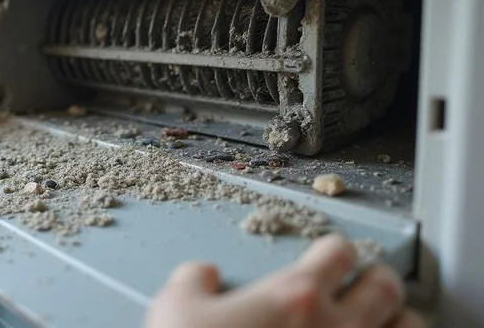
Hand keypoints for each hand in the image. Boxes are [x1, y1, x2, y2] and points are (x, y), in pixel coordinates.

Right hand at [145, 234, 425, 327]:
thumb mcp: (175, 308)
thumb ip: (193, 280)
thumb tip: (202, 274)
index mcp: (296, 295)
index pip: (339, 251)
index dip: (333, 251)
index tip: (327, 258)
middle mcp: (336, 326)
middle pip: (386, 286)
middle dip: (376, 281)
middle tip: (362, 286)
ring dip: (396, 322)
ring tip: (379, 324)